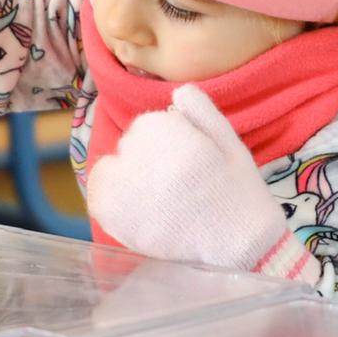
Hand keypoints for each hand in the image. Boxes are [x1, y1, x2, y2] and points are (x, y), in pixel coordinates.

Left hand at [85, 85, 293, 271]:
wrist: (239, 246)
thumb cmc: (238, 193)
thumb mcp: (229, 142)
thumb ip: (202, 111)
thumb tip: (177, 90)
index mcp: (172, 135)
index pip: (150, 124)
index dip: (168, 141)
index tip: (187, 160)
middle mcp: (143, 158)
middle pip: (129, 146)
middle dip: (147, 159)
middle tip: (176, 185)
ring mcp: (125, 189)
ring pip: (109, 168)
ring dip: (126, 178)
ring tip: (156, 200)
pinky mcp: (115, 218)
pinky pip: (98, 196)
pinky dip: (111, 200)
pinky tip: (137, 210)